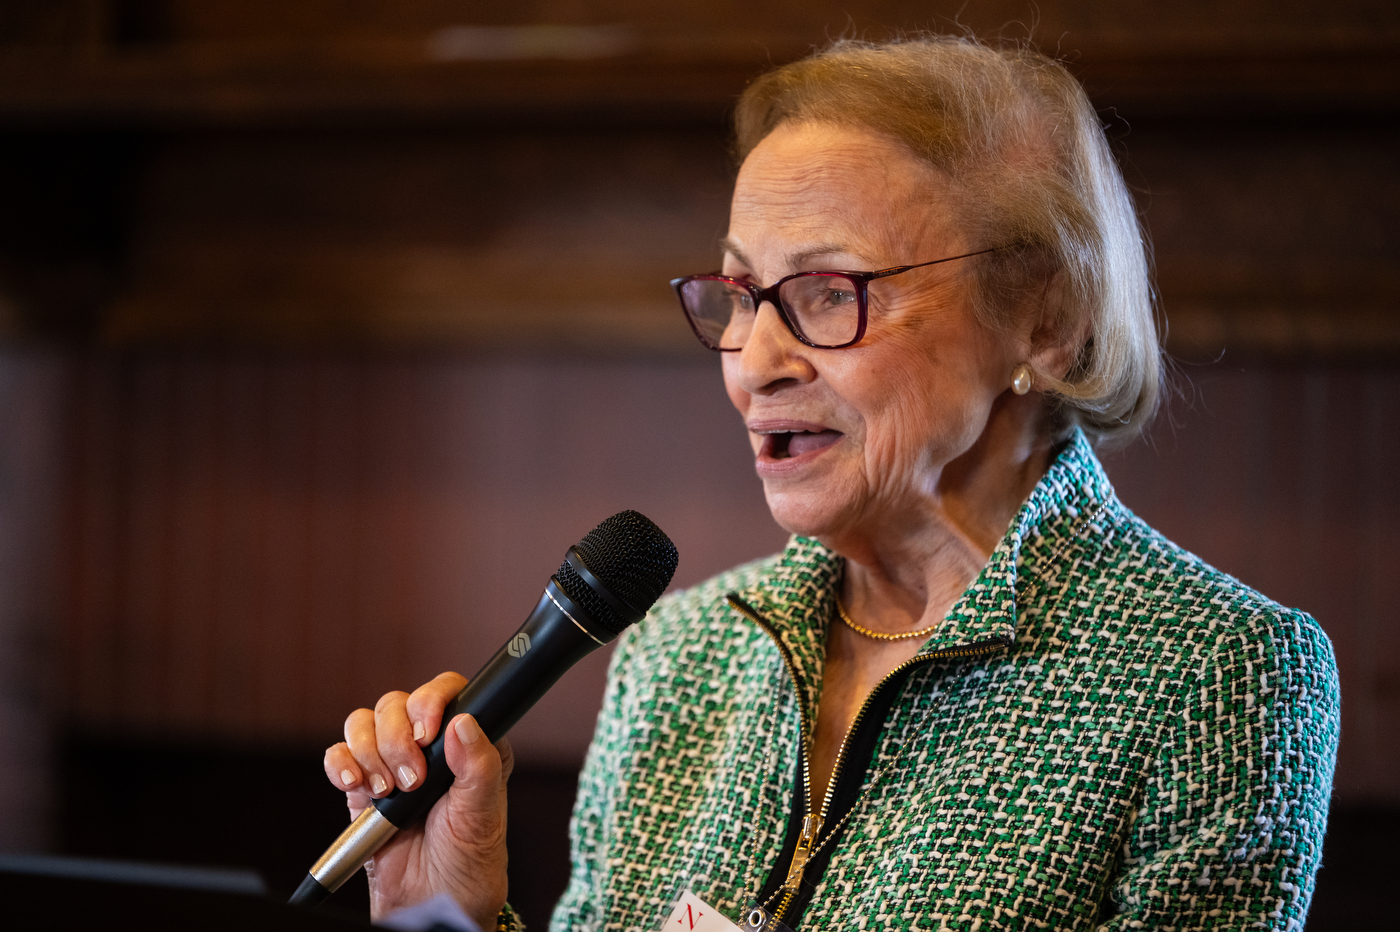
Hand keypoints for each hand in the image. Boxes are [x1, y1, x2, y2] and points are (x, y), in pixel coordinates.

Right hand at [323, 672, 511, 928]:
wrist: (431, 901)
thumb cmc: (467, 860)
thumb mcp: (483, 814)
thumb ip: (479, 766)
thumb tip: (465, 723)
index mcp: (468, 743)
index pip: (448, 691)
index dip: (432, 701)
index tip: (429, 732)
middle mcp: (429, 745)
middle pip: (397, 703)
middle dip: (397, 739)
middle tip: (412, 780)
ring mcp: (392, 762)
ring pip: (365, 722)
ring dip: (370, 753)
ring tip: (387, 792)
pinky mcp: (362, 785)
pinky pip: (339, 755)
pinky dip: (341, 764)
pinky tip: (355, 786)